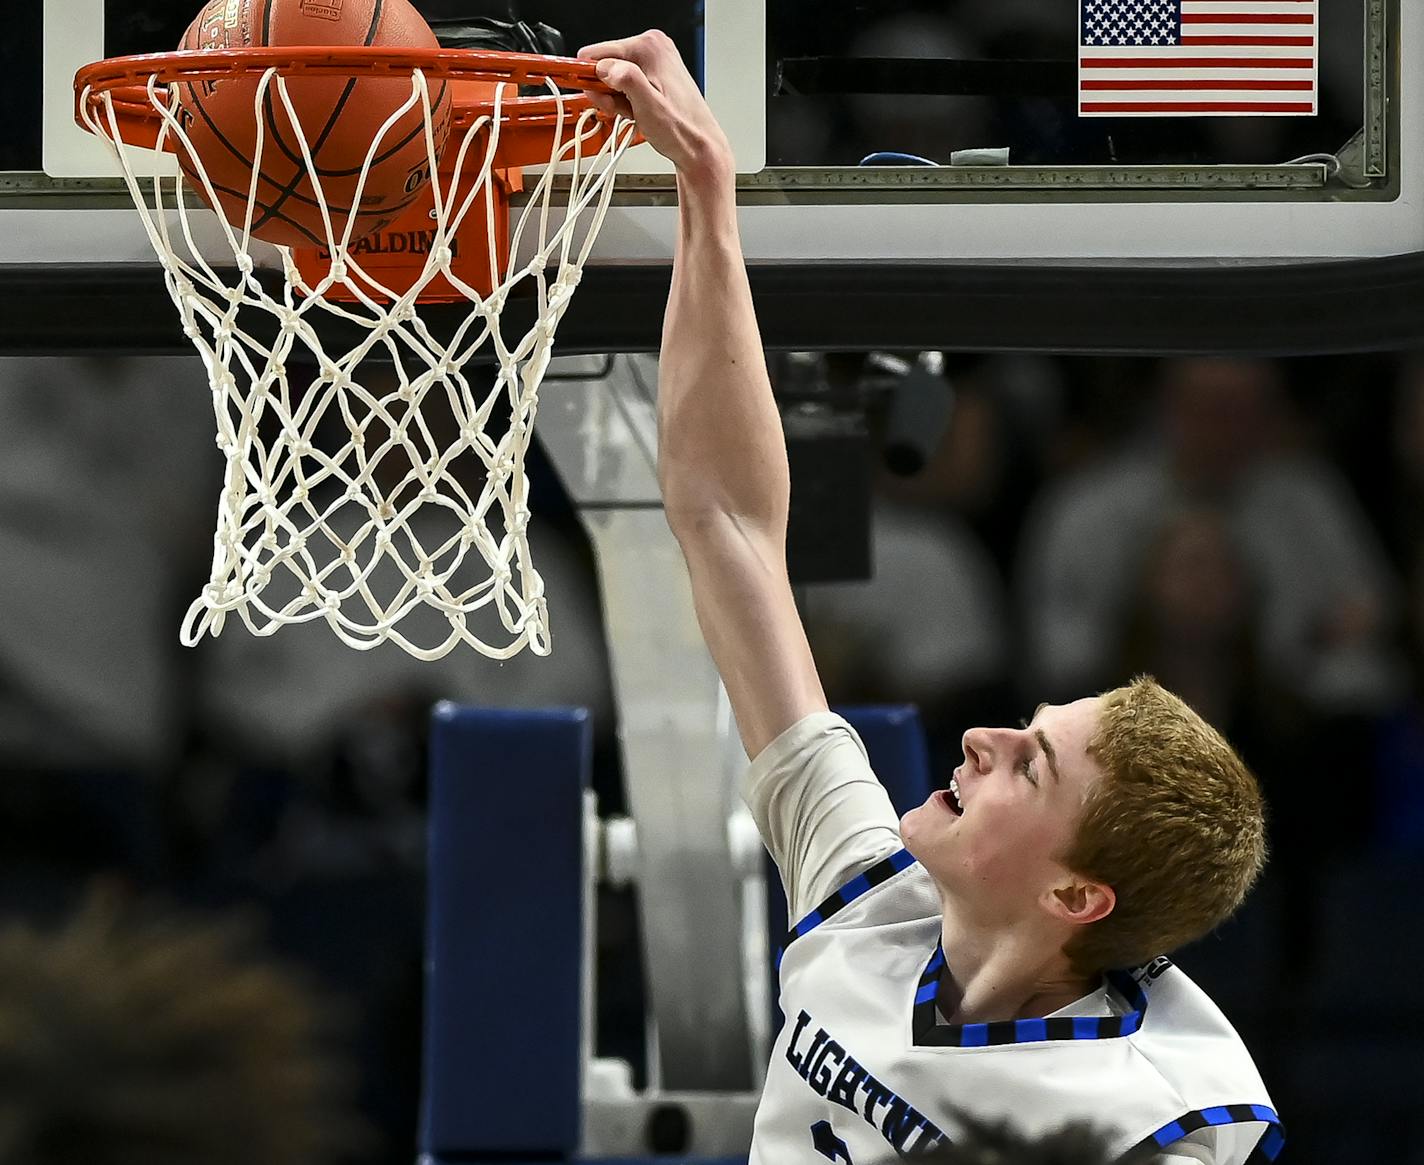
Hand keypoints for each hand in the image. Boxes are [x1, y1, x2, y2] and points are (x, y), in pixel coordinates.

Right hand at [577, 30, 731, 178]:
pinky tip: (637, 111)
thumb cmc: (681, 129)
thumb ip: (625, 81)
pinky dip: (625, 100)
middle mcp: (653, 47)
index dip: (591, 78)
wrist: (699, 146)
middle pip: (605, 64)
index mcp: (650, 47)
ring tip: (632, 113)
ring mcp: (654, 61)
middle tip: (619, 110)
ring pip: (614, 77)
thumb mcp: (648, 106)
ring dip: (615, 99)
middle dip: (606, 91)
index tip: (590, 95)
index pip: (598, 52)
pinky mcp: (654, 75)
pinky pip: (625, 84)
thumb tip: (605, 68)